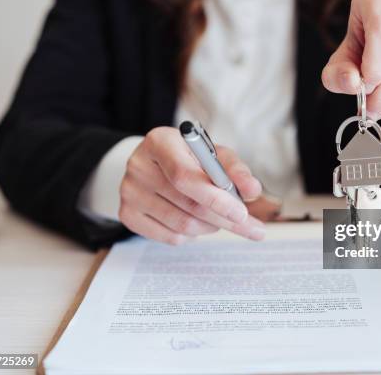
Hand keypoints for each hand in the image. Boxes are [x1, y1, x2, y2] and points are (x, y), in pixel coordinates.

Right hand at [119, 127, 264, 243]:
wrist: (156, 164)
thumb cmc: (191, 158)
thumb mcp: (214, 155)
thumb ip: (235, 170)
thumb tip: (252, 190)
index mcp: (160, 142)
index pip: (185, 177)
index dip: (216, 198)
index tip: (242, 213)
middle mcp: (138, 165)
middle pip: (188, 205)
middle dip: (225, 219)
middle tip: (251, 228)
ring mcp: (129, 192)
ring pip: (182, 225)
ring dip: (210, 227)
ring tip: (219, 218)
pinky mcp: (127, 215)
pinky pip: (170, 238)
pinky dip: (192, 235)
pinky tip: (196, 222)